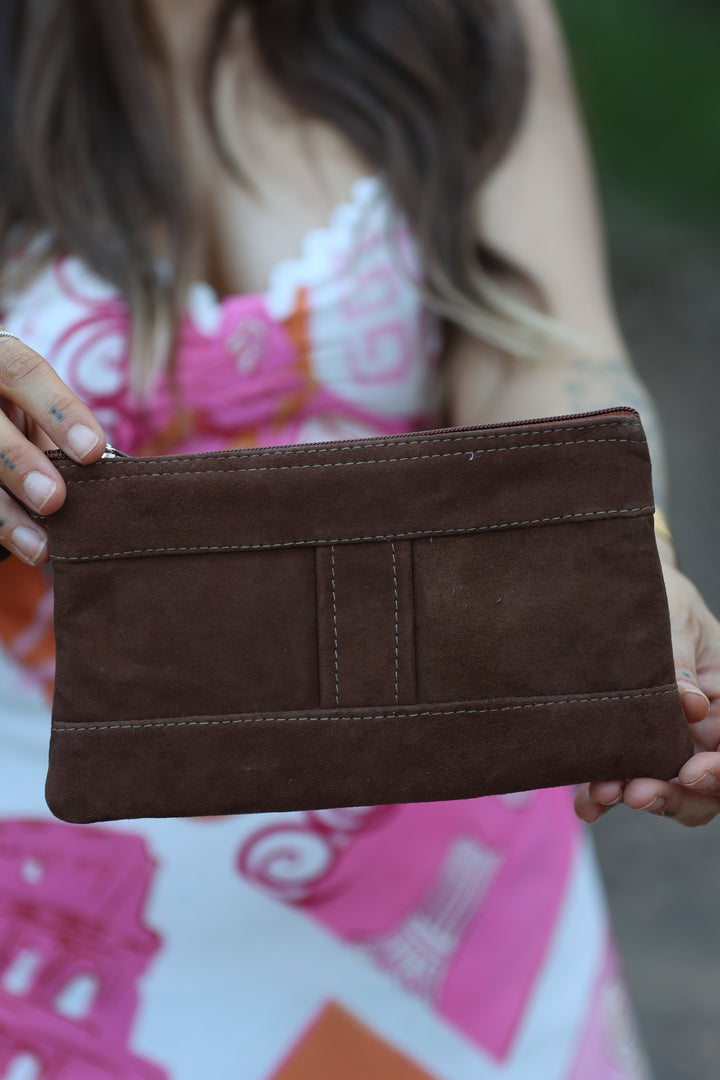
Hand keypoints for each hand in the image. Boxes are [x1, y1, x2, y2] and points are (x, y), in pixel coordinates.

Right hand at [0, 330, 105, 564]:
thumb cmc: (18, 410)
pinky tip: (16, 548)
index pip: (24, 372)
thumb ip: (60, 433)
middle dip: (20, 463)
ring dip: (4, 513)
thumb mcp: (33, 407)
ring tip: (39, 547)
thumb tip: (109, 478)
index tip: (92, 451)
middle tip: (55, 501)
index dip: (59, 411)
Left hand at [576, 544, 719, 827]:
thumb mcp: (673, 618)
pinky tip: (586, 804)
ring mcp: (665, 740)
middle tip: (640, 793)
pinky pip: (621, 780)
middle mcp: (702, 727)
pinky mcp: (626, 746)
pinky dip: (605, 795)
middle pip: (705, 782)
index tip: (693, 771)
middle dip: (676, 794)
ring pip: (664, 787)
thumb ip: (680, 662)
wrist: (615, 586)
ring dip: (636, 796)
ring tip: (603, 793)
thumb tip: (691, 705)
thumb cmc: (658, 595)